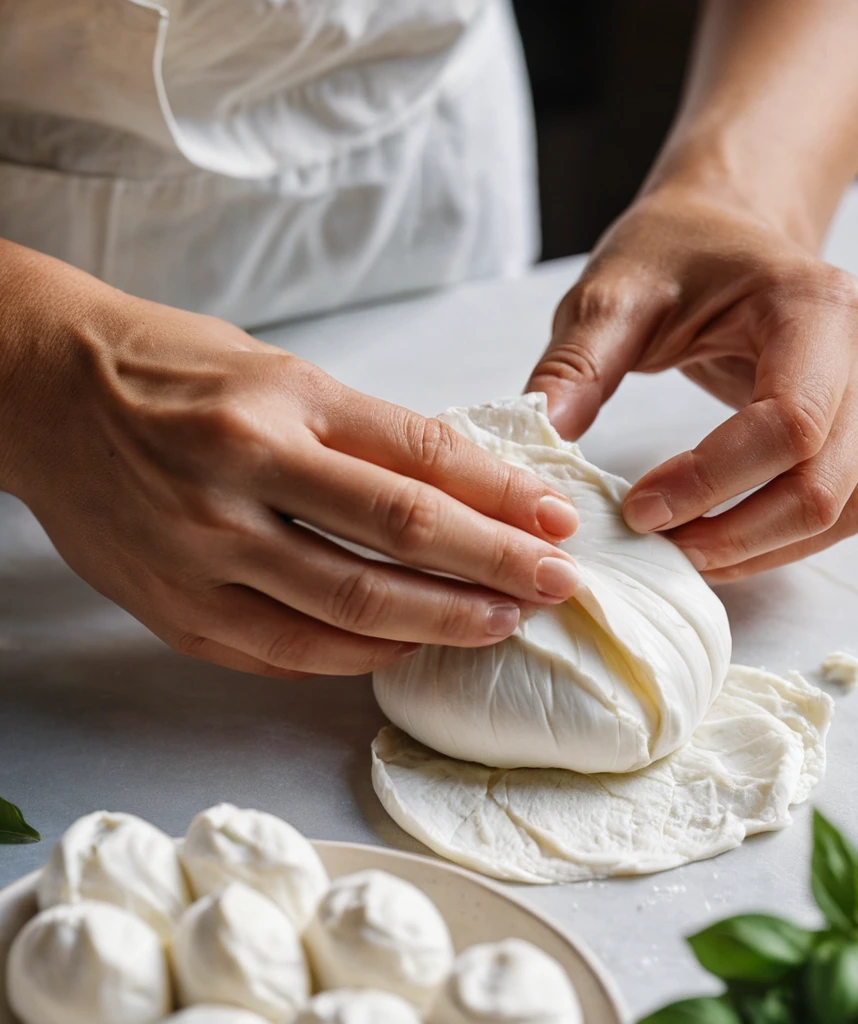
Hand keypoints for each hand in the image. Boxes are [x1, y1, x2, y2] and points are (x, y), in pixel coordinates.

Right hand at [4, 269, 579, 677]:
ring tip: (499, 623)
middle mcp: (241, 474)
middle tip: (556, 585)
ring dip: (441, 624)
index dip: (504, 497)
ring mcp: (202, 551)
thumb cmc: (174, 372)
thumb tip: (466, 491)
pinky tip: (407, 648)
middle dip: (495, 568)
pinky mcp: (175, 610)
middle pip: (400, 539)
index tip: (558, 521)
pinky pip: (288, 653)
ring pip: (350, 609)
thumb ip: (366, 435)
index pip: (422, 457)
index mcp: (279, 401)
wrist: (44, 393)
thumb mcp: (280, 373)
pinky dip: (360, 656)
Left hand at [526, 188, 857, 582]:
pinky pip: (843, 508)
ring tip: (682, 552)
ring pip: (841, 510)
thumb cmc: (675, 253)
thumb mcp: (612, 294)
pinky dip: (782, 541)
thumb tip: (543, 439)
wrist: (726, 230)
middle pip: (822, 484)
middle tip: (657, 546)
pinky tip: (718, 541)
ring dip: (760, 550)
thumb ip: (577, 364)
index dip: (712, 483)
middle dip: (736, 534)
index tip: (638, 510)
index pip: (788, 424)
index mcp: (818, 307)